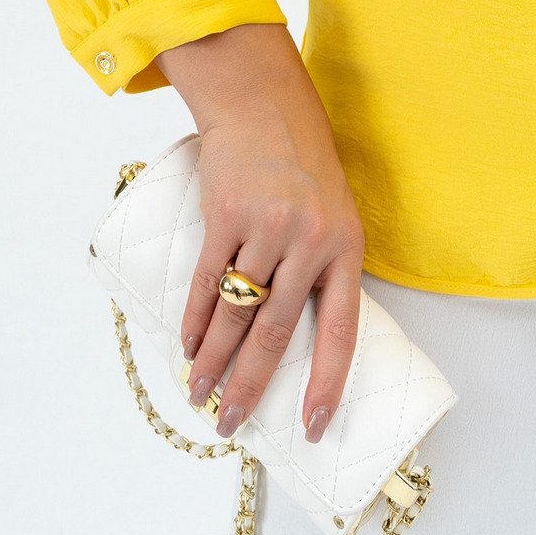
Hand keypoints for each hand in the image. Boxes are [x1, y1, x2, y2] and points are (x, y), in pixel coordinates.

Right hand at [157, 23, 365, 443]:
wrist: (266, 107)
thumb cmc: (302, 168)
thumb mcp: (333, 216)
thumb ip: (320, 271)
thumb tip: (295, 344)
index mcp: (346, 248)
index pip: (341, 331)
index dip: (326, 383)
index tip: (310, 427)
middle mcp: (310, 242)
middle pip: (275, 334)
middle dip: (249, 387)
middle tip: (229, 422)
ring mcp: (268, 227)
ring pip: (236, 314)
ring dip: (214, 361)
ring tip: (199, 392)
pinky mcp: (227, 214)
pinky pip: (206, 282)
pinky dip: (194, 322)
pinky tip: (188, 347)